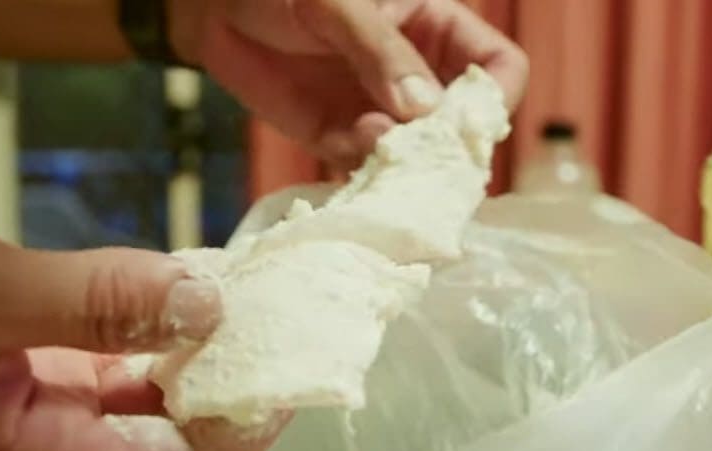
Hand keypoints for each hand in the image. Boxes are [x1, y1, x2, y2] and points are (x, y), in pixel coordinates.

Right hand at [0, 226, 287, 450]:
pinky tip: (199, 287)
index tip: (287, 358)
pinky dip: (176, 327)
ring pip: (171, 397)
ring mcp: (64, 407)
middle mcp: (64, 445)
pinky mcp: (63, 370)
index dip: (248, 424)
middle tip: (286, 318)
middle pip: (191, 437)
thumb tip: (206, 305)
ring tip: (257, 296)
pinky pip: (142, 362)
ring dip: (215, 349)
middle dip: (243, 381)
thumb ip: (89, 304)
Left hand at [171, 0, 528, 168]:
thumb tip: (424, 111)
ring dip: (400, 163)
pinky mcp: (342, 142)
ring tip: (365, 140)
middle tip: (416, 153)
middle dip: (445, 146)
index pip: (498, 68)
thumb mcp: (339, 3)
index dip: (494, 99)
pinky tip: (340, 145)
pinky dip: (362, 172)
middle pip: (462, 126)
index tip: (470, 126)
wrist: (213, 8)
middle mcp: (419, 78)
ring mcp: (382, 114)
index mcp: (436, 29)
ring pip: (417, 158)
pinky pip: (369, 170)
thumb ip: (382, 51)